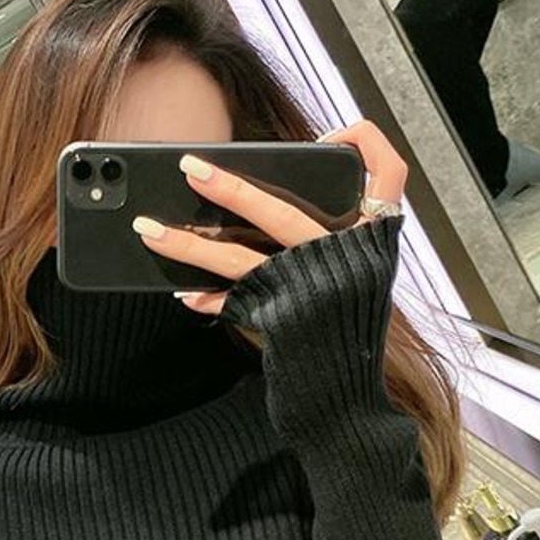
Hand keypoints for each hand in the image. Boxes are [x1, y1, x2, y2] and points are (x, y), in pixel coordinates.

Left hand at [134, 117, 406, 312]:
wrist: (350, 403)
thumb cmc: (346, 329)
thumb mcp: (357, 274)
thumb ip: (333, 235)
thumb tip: (261, 196)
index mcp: (373, 240)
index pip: (389, 170)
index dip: (362, 142)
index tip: (329, 136)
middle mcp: (348, 263)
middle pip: (282, 212)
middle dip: (228, 188)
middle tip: (188, 166)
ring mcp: (313, 294)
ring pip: (241, 258)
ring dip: (190, 244)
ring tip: (150, 230)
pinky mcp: (285, 324)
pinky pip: (235, 302)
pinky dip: (208, 296)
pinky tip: (183, 291)